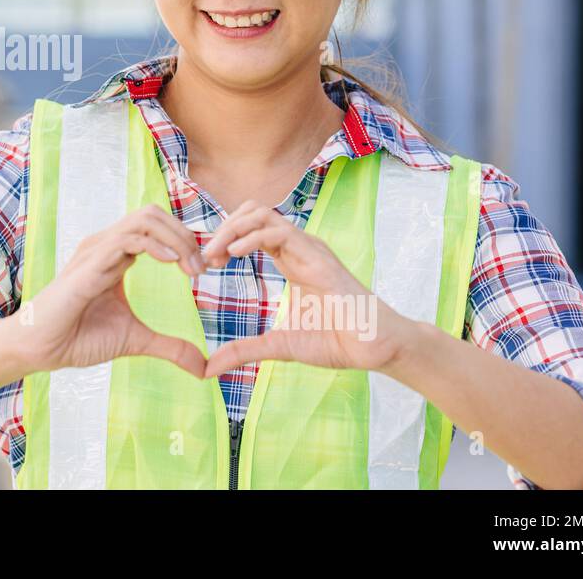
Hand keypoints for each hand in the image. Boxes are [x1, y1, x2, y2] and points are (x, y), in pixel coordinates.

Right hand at [14, 205, 207, 377]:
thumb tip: (202, 368)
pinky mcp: (89, 265)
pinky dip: (156, 246)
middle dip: (185, 234)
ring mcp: (97, 251)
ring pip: (145, 219)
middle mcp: (106, 245)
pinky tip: (172, 262)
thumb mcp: (135, 340)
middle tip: (201, 267)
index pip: (157, 227)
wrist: (41, 349)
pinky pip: (127, 240)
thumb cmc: (78, 338)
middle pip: (154, 214)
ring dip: (176, 238)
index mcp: (115, 254)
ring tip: (191, 267)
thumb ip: (169, 347)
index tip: (204, 270)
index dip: (185, 241)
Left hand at [201, 200, 411, 377]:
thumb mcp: (277, 346)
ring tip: (215, 254)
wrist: (375, 348)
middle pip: (253, 212)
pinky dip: (252, 237)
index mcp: (291, 259)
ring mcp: (310, 249)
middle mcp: (299, 247)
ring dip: (232, 228)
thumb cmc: (336, 341)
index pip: (251, 229)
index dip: (225, 239)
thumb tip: (208, 369)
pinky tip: (234, 254)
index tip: (208, 264)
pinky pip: (282, 233)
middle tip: (207, 256)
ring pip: (263, 214)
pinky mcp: (319, 258)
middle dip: (224, 228)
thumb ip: (243, 351)